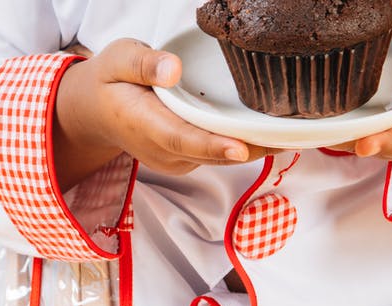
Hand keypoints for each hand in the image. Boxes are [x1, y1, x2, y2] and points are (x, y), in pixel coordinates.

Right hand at [54, 39, 277, 189]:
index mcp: (143, 124)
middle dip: (252, 146)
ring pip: (220, 157)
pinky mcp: (188, 159)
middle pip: (211, 153)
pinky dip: (246, 143)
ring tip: (295, 131)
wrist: (96, 113)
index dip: (211, 145)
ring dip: (255, 146)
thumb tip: (172, 70)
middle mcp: (162, 150)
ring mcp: (176, 160)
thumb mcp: (117, 59)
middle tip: (293, 135)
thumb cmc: (110, 82)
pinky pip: (220, 154)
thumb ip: (143, 63)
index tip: (239, 147)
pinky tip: (273, 129)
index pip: (180, 138)